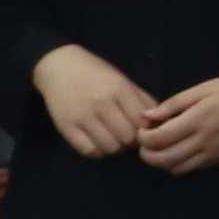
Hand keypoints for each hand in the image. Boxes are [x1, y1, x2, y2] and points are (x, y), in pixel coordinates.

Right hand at [32, 47, 157, 158]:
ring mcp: (82, 116)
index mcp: (119, 89)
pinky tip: (98, 141)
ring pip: (110, 147)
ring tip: (114, 138)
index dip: (146, 130)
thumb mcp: (124, 81)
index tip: (143, 129)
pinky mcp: (66, 127)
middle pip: (128, 138)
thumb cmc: (96, 74)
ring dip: (116, 147)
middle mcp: (101, 103)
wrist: (59, 66)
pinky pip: (89, 151)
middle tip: (128, 136)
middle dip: (132, 141)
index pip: (142, 122)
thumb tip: (159, 123)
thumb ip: (143, 101)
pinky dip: (98, 151)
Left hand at [133, 74, 218, 171]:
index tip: (143, 128)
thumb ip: (174, 104)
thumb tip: (147, 117)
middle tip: (145, 142)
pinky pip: (192, 168)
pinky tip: (179, 149)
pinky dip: (178, 163)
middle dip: (147, 154)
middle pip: (164, 159)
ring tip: (161, 147)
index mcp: (198, 120)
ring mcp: (214, 153)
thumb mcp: (203, 88)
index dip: (143, 137)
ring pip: (176, 168)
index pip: (160, 139)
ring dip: (161, 161)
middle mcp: (205, 141)